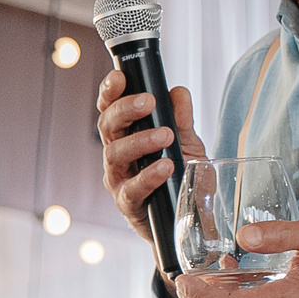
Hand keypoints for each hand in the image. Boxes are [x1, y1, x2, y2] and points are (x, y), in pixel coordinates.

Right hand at [97, 74, 205, 259]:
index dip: (110, 92)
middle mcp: (117, 155)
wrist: (190, 220)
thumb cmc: (183, 176)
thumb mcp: (188, 144)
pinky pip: (132, 189)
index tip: (119, 77)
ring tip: (165, 136)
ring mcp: (119, 180)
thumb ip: (182, 120)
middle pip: (108, 127)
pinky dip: (149, 176)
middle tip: (148, 101)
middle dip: (125, 110)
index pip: (111, 109)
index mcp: (127, 135)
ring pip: (115, 155)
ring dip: (139, 142)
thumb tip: (178, 92)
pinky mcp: (129, 204)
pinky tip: (166, 167)